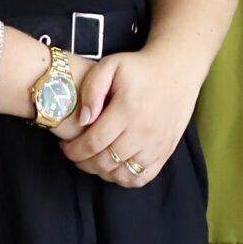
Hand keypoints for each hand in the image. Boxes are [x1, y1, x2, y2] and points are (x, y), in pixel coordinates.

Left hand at [60, 44, 202, 187]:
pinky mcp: (165, 152)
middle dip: (83, 162)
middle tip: (76, 153)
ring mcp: (156, 145)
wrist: (177, 70)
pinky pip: (140, 178)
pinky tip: (114, 166)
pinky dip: (123, 178)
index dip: (74, 150)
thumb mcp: (111, 65)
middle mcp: (143, 131)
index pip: (93, 143)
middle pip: (105, 162)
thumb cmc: (140, 68)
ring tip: (93, 159)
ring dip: (101, 172)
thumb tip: (84, 119)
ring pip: (121, 174)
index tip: (65, 146)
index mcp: (128, 109)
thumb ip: (92, 88)